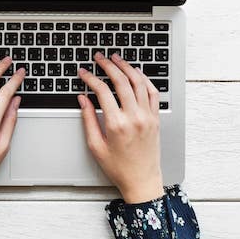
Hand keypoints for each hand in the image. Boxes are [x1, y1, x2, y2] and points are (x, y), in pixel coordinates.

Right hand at [78, 52, 163, 203]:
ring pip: (139, 82)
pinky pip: (152, 92)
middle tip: (99, 57)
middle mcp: (134, 117)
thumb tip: (83, 98)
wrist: (142, 180)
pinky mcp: (156, 118)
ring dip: (127, 67)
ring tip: (117, 59)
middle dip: (108, 65)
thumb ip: (88, 119)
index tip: (83, 72)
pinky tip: (136, 73)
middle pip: (121, 81)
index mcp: (116, 124)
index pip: (101, 91)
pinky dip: (144, 79)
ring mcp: (147, 116)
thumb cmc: (118, 167)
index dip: (90, 78)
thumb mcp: (95, 145)